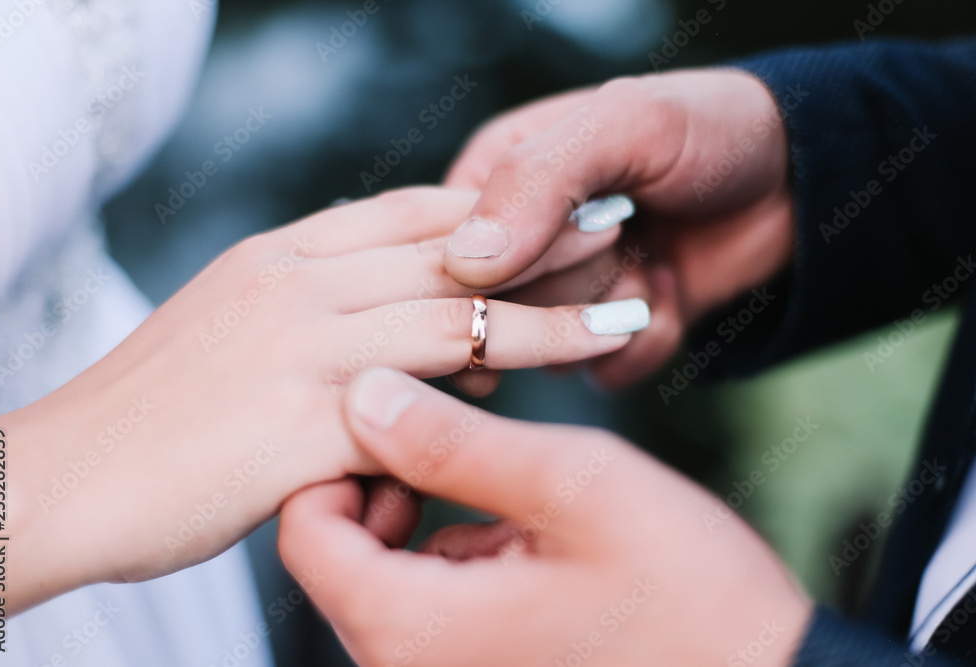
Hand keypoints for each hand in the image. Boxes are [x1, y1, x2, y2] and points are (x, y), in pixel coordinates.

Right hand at [0, 188, 637, 619]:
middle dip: (541, 240)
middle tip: (617, 233)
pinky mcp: (301, 426)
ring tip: (621, 313)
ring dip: (546, 316)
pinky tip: (534, 404)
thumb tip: (411, 336)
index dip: (491, 210)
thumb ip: (317, 315)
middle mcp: (294, 285)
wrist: (60, 479)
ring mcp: (300, 350)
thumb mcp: (234, 331)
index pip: (409, 212)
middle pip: (448, 248)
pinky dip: (483, 403)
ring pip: (455, 317)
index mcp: (279, 256)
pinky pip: (420, 407)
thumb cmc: (151, 417)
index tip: (555, 209)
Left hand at [278, 368, 811, 666]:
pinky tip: (519, 528)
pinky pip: (427, 605)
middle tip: (452, 435)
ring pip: (381, 573)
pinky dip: (453, 554)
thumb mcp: (572, 488)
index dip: (338, 458)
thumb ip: (455, 443)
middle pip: (335, 555)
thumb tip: (364, 392)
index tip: (402, 417)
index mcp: (412, 630)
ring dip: (421, 515)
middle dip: (382, 482)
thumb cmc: (685, 593)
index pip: (303, 531)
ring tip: (497, 479)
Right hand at [444, 70, 796, 385]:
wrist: (795, 182)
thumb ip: (537, 181)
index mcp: (490, 180)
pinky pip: (598, 377)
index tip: (592, 228)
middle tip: (632, 231)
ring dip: (618, 313)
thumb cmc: (710, 130)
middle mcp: (513, 245)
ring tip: (655, 259)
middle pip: (497, 312)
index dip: (514, 259)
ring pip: (546, 354)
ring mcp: (555, 299)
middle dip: (580, 282)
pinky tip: (671, 295)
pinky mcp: (599, 342)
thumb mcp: (624, 126)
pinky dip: (646, 343)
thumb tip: (464, 264)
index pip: (447, 253)